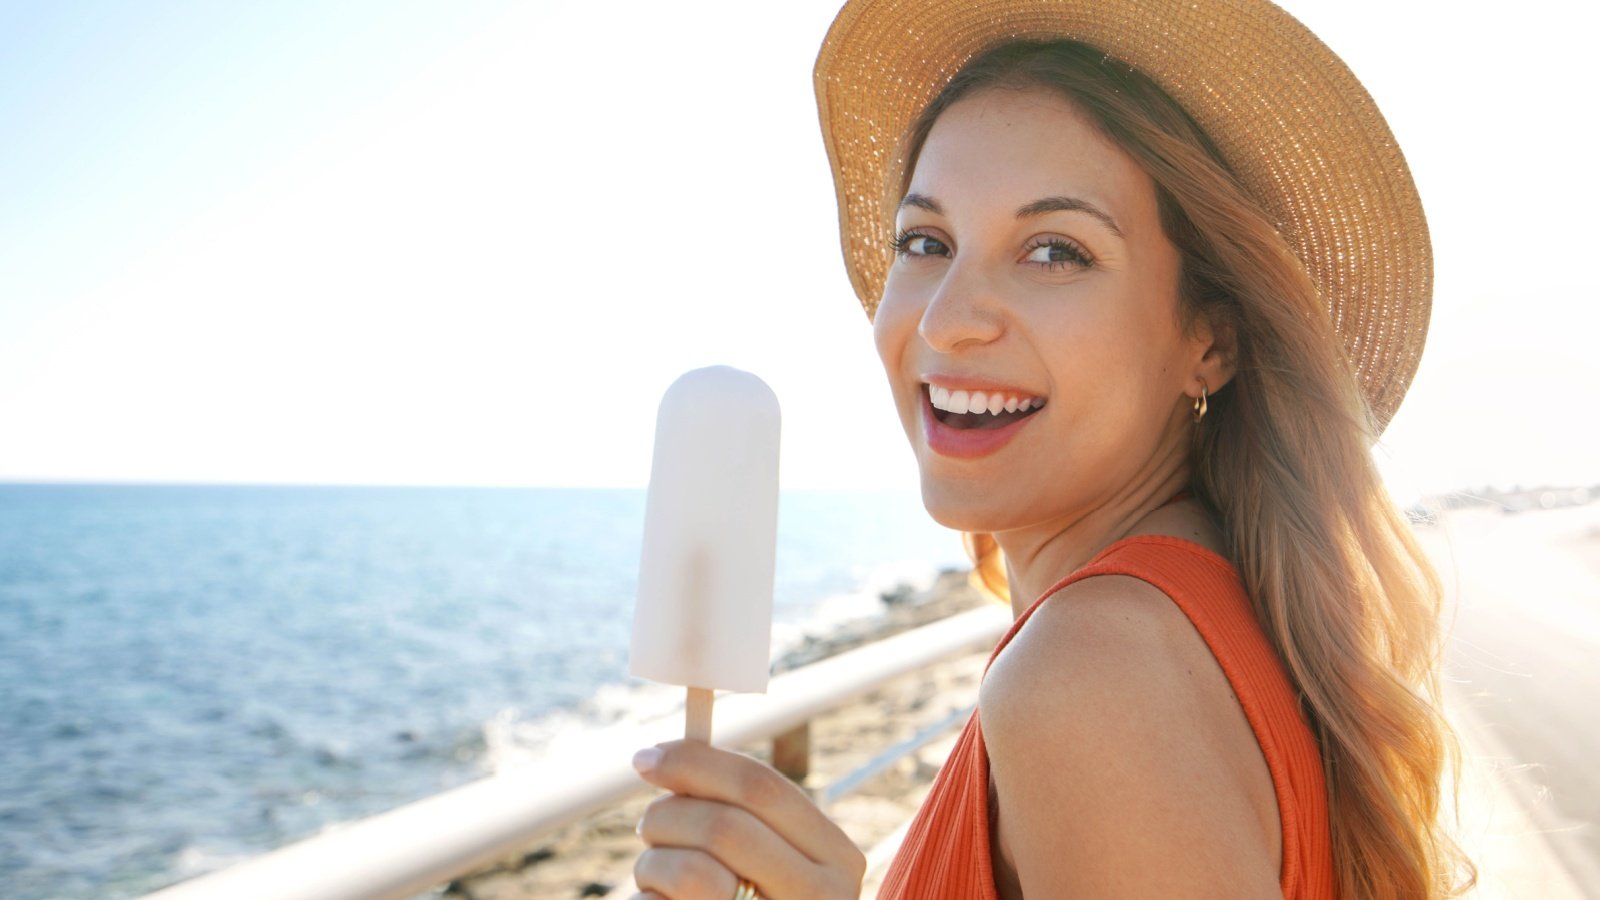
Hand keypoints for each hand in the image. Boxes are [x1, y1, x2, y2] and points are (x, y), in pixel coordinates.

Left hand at [629, 740, 865, 899]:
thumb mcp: (768, 860)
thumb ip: (740, 812)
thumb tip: (663, 756)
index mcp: (838, 859)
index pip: (762, 787)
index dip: (696, 763)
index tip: (645, 757)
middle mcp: (824, 899)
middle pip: (723, 824)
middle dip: (667, 816)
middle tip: (646, 828)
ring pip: (692, 871)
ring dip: (654, 868)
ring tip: (660, 885)